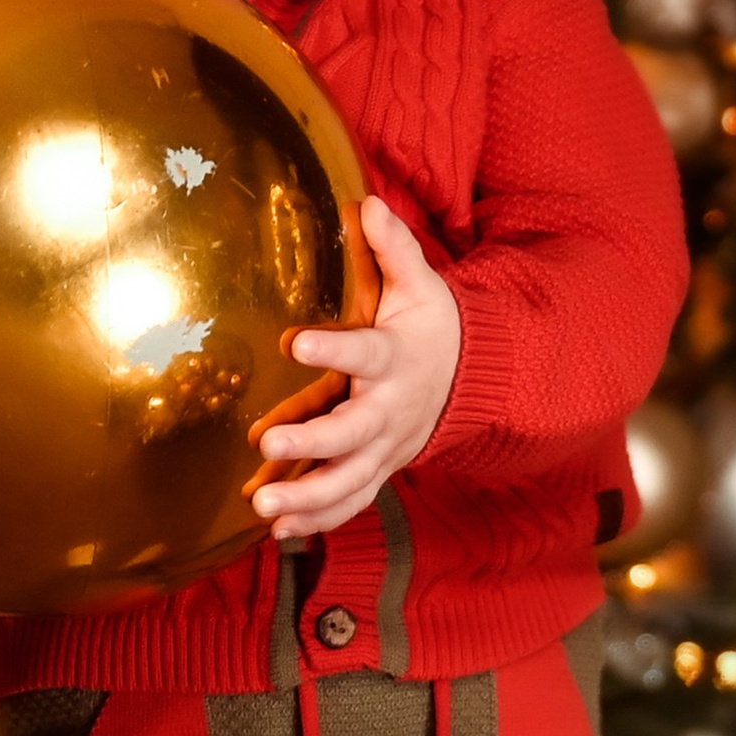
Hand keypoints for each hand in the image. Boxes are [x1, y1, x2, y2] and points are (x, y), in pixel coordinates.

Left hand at [252, 197, 461, 542]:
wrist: (472, 380)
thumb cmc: (433, 327)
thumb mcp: (422, 284)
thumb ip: (394, 249)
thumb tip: (367, 203)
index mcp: (395, 358)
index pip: (363, 352)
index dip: (330, 350)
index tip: (294, 343)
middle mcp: (390, 410)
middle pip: (352, 433)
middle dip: (311, 444)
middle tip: (267, 447)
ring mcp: (386, 447)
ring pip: (349, 480)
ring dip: (307, 498)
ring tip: (264, 508)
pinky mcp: (379, 469)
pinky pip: (351, 500)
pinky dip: (319, 519)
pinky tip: (277, 532)